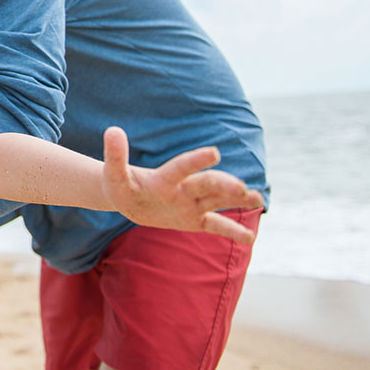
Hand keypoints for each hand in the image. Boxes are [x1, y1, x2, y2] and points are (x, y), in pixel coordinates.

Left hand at [102, 127, 263, 243]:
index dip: (195, 161)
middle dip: (224, 185)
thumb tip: (112, 130)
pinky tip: (249, 239)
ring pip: (217, 201)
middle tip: (241, 188)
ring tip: (257, 199)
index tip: (214, 153)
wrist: (128, 197)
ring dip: (237, 200)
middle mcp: (182, 189)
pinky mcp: (193, 219)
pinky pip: (215, 225)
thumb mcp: (114, 174)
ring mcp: (190, 204)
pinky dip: (231, 231)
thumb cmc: (120, 184)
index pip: (181, 168)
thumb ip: (115, 155)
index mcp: (164, 178)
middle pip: (206, 185)